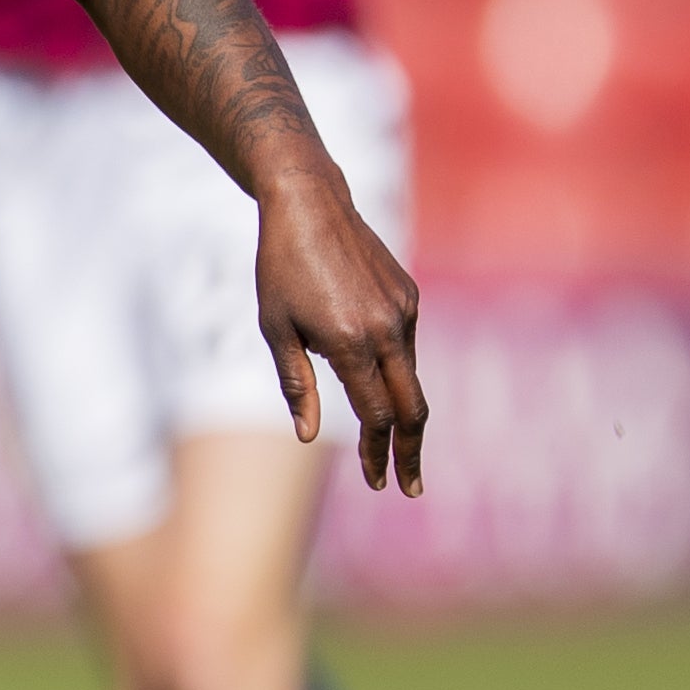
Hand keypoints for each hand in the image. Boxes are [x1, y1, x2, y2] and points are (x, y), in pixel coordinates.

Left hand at [253, 174, 426, 495]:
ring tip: (386, 439)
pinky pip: (406, 343)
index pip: (376, 416)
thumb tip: (307, 437)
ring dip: (401, 410)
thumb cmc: (280, 266)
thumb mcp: (275, 327)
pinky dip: (394, 368)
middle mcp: (388, 329)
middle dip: (411, 452)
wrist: (309, 202)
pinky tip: (372, 369)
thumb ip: (295, 383)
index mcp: (352, 342)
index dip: (376, 453)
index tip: (377, 481)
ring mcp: (405, 310)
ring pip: (411, 376)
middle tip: (408, 486)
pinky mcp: (409, 294)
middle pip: (413, 408)